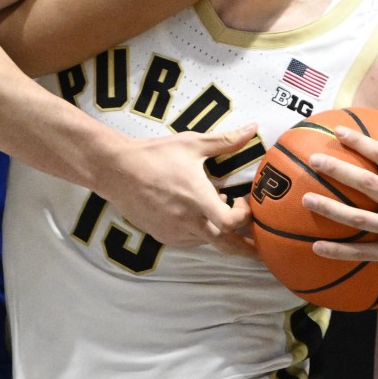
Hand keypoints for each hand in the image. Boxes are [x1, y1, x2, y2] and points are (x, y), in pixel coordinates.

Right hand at [106, 123, 258, 256]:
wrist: (116, 171)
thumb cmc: (155, 155)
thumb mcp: (192, 144)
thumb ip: (226, 140)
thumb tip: (253, 128)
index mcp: (196, 198)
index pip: (230, 223)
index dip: (245, 217)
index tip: (244, 201)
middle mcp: (187, 221)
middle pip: (226, 246)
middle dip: (246, 249)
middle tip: (261, 249)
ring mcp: (174, 231)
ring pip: (208, 243)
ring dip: (221, 233)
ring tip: (222, 212)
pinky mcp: (163, 236)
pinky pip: (190, 241)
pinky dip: (202, 233)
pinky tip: (199, 215)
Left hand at [302, 127, 377, 291]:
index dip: (361, 143)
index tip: (338, 131)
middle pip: (369, 185)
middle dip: (339, 170)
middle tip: (314, 159)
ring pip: (360, 220)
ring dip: (331, 210)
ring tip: (305, 199)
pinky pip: (363, 254)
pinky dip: (339, 252)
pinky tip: (316, 247)